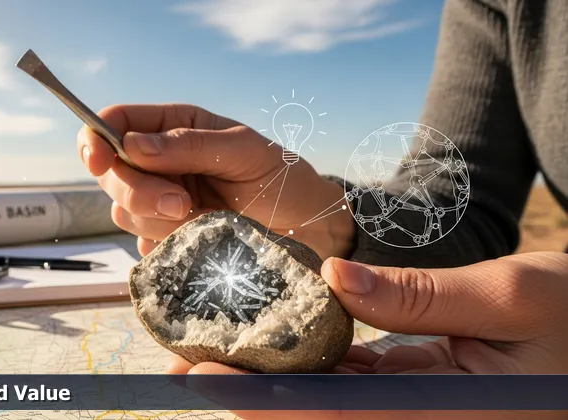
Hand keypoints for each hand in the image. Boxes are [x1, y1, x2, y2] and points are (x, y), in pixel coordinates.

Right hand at [77, 104, 354, 258]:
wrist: (307, 229)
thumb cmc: (282, 178)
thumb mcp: (244, 151)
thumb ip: (189, 145)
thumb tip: (133, 145)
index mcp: (173, 127)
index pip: (115, 123)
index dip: (96, 139)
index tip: (98, 160)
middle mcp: (160, 163)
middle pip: (111, 174)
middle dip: (140, 191)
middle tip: (183, 204)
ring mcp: (161, 203)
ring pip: (124, 212)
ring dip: (162, 222)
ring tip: (211, 221)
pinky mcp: (167, 239)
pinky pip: (145, 246)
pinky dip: (170, 246)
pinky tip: (203, 240)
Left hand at [167, 251, 567, 419]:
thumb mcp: (510, 297)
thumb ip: (421, 296)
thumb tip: (334, 277)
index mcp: (444, 413)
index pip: (335, 414)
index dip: (262, 400)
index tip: (202, 376)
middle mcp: (417, 418)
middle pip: (317, 413)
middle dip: (248, 391)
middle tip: (183, 361)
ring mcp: (411, 406)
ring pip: (325, 398)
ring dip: (267, 376)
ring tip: (209, 346)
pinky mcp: (410, 388)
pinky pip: (347, 379)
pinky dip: (305, 359)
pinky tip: (267, 336)